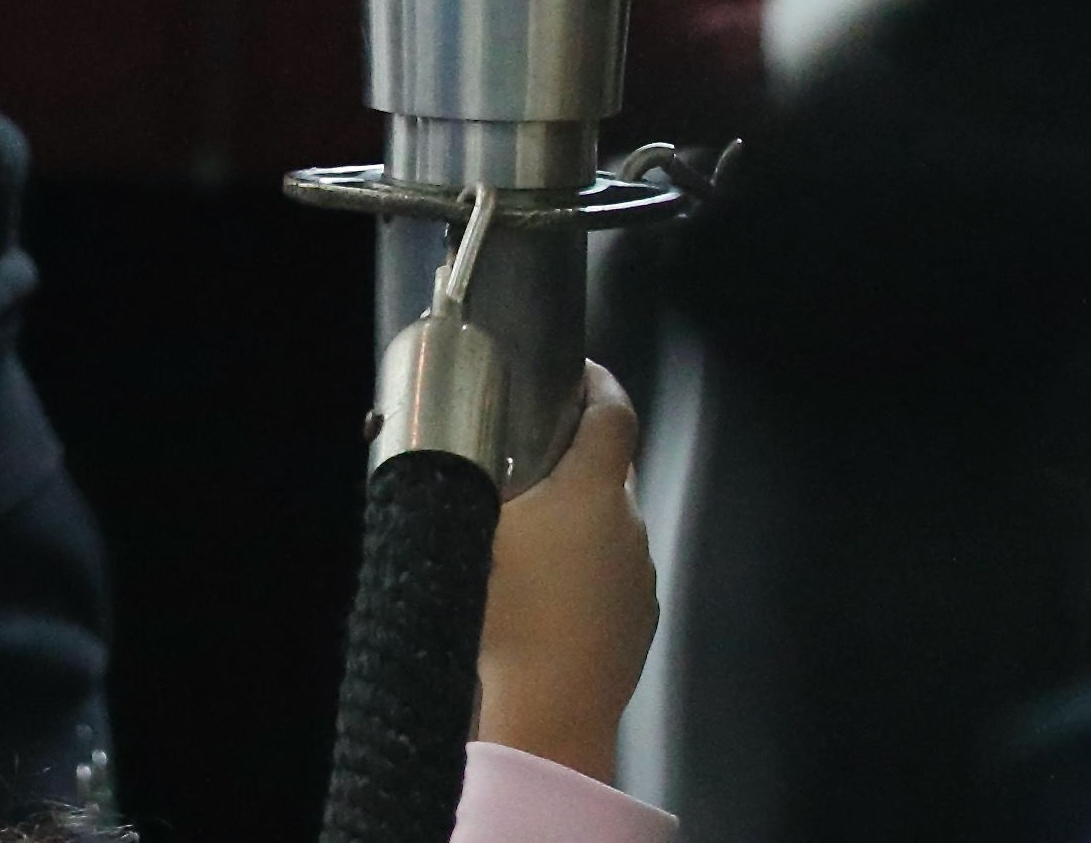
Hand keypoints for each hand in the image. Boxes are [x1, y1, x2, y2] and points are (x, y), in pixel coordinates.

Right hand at [476, 365, 654, 782]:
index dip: (597, 383)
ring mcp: (639, 576)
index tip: (572, 374)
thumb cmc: (506, 615)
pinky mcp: (638, 621)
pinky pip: (612, 576)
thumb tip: (450, 447)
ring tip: (523, 545)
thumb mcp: (471, 527)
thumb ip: (465, 478)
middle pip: (609, 470)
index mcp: (594, 489)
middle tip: (519, 468)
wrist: (548, 715)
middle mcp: (629, 525)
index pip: (615, 410)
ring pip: (608, 527)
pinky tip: (544, 598)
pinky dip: (585, 573)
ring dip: (576, 524)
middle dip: (571, 462)